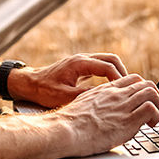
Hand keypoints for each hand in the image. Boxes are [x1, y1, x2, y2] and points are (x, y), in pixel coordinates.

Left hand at [9, 52, 128, 107]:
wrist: (28, 84)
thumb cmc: (42, 90)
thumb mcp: (63, 97)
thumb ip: (83, 97)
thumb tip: (103, 99)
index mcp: (79, 63)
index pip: (107, 66)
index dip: (120, 78)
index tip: (127, 91)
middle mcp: (82, 59)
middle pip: (111, 59)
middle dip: (123, 72)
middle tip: (130, 88)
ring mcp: (81, 62)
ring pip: (106, 61)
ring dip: (117, 73)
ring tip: (124, 90)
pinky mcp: (79, 68)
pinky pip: (100, 67)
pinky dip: (109, 75)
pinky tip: (111, 90)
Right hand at [54, 74, 158, 156]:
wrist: (64, 130)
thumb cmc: (69, 123)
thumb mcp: (82, 104)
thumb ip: (95, 102)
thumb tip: (100, 110)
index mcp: (106, 90)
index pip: (132, 79)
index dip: (143, 89)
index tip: (143, 100)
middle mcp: (116, 95)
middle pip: (146, 84)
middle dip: (155, 97)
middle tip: (154, 110)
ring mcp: (123, 106)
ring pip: (152, 93)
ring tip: (155, 119)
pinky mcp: (127, 121)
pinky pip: (151, 109)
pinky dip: (156, 116)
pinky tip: (150, 125)